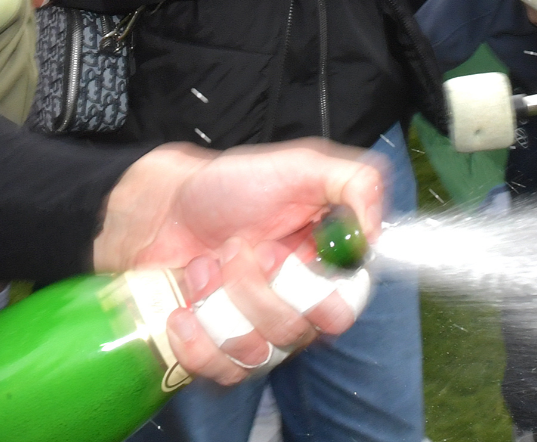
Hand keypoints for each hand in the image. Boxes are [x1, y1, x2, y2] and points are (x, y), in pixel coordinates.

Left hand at [92, 142, 385, 384]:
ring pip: (258, 353)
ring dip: (220, 302)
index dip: (319, 292)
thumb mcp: (301, 165)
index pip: (346, 306)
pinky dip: (195, 336)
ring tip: (203, 266)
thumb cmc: (230, 185)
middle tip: (236, 247)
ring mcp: (256, 334)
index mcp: (323, 268)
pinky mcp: (217, 354)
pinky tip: (183, 306)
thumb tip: (374, 234)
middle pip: (300, 333)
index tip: (287, 255)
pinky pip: (218, 370)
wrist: (162, 207)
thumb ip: (355, 183)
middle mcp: (295, 307)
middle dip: (258, 289)